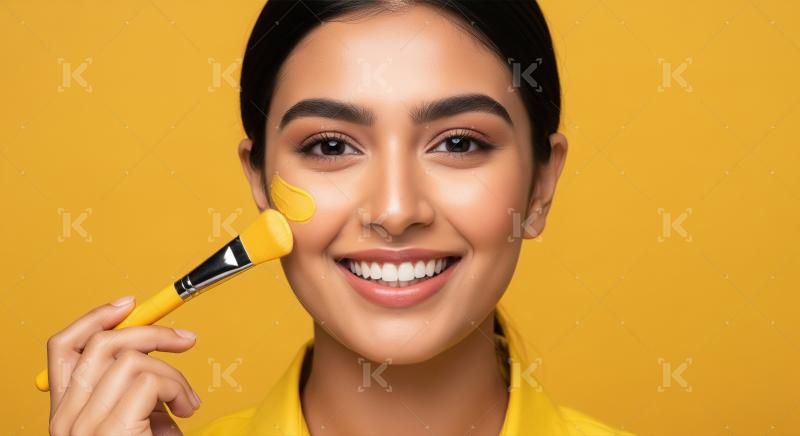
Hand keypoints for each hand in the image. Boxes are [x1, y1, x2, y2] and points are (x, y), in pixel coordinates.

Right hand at [47, 295, 200, 434]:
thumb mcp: (134, 416)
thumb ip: (130, 385)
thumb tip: (149, 343)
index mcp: (65, 412)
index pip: (62, 348)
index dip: (95, 317)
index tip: (129, 304)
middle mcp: (65, 419)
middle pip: (100, 344)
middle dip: (151, 332)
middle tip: (185, 339)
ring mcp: (84, 426)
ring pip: (131, 359)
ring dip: (172, 373)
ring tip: (186, 399)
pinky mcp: (111, 431)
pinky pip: (149, 381)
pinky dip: (177, 388)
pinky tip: (185, 409)